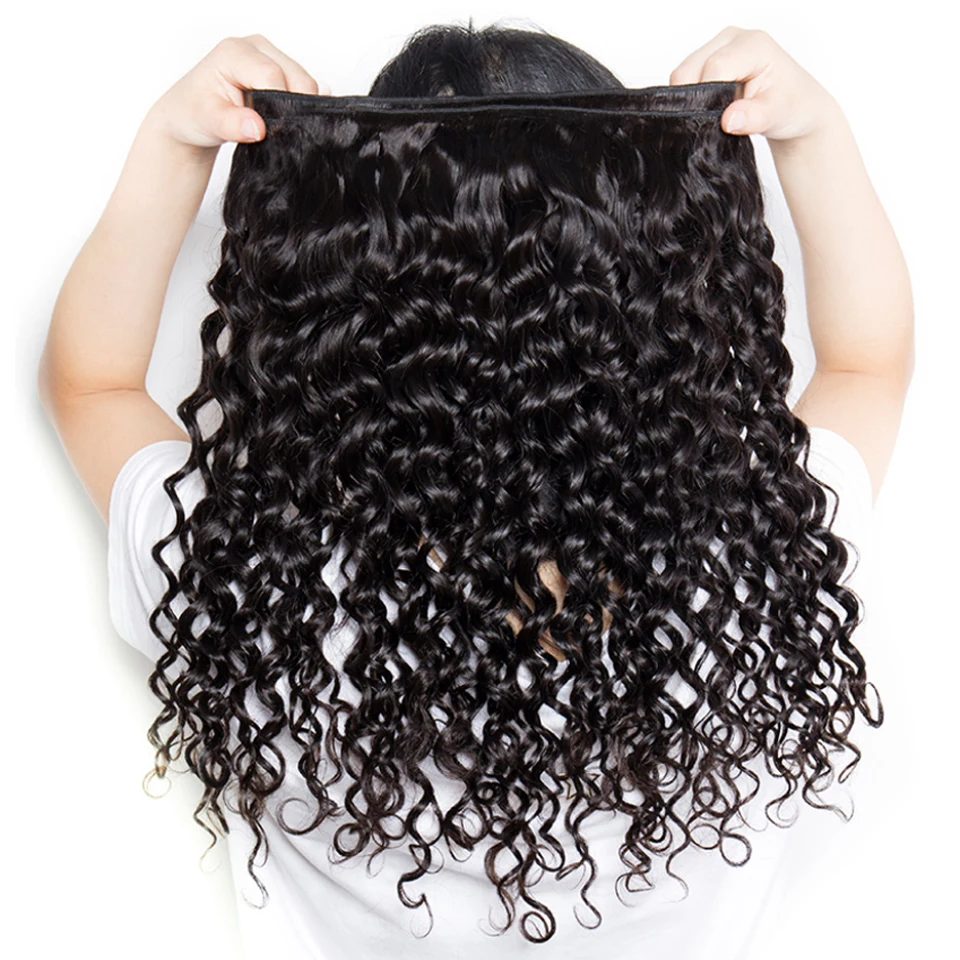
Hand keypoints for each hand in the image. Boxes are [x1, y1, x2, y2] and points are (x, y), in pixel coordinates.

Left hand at [144, 34, 329, 159]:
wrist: (191, 115)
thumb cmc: (194, 112)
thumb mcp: (206, 121)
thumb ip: (231, 124)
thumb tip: (257, 128)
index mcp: (235, 51)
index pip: (272, 75)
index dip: (277, 106)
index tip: (267, 130)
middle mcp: (257, 48)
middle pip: (297, 78)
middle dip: (290, 109)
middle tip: (269, 129)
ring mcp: (273, 57)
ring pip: (306, 85)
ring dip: (295, 110)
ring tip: (271, 123)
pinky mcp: (284, 71)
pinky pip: (306, 91)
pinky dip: (300, 109)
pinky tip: (280, 118)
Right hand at [669, 26, 841, 145]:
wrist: (797, 106)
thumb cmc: (793, 105)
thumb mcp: (780, 114)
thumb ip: (754, 117)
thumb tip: (728, 120)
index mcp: (753, 44)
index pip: (715, 67)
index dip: (709, 98)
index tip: (719, 122)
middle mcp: (732, 39)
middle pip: (690, 69)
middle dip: (695, 99)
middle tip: (716, 121)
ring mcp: (717, 48)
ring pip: (682, 75)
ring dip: (692, 100)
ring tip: (716, 114)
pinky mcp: (707, 61)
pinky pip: (684, 81)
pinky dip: (690, 99)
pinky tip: (710, 110)